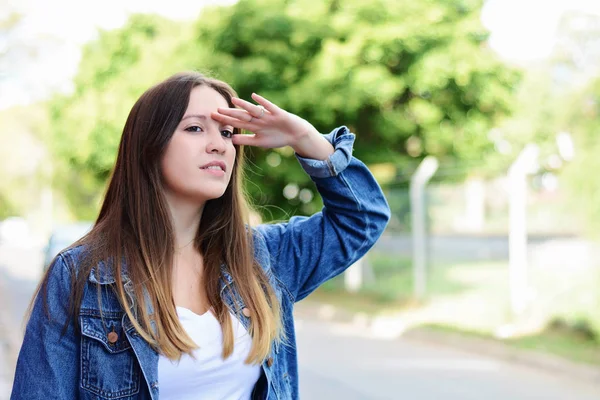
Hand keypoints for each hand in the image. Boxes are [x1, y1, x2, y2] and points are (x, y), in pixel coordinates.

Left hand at [211, 93, 326, 154]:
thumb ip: (246, 140)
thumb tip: (231, 139)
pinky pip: (269, 107)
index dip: (225, 121)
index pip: (236, 123)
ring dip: (243, 106)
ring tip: (233, 100)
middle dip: (230, 114)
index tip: (212, 117)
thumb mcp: (260, 142)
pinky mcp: (278, 113)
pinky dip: (262, 102)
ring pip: (253, 111)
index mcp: (254, 126)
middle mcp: (258, 119)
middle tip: (215, 110)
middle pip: (242, 116)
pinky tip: (254, 96)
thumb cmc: (277, 138)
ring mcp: (268, 116)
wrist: (296, 134)